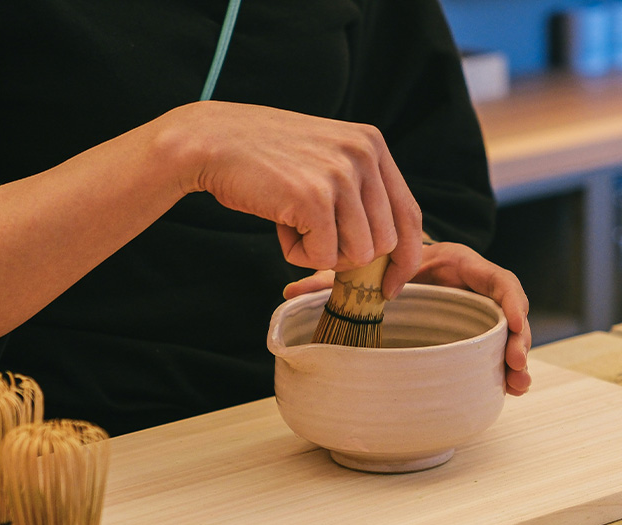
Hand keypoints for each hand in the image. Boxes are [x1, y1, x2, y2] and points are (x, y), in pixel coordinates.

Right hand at [166, 101, 422, 291]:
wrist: (211, 142)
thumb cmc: (262, 157)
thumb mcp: (324, 156)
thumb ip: (357, 188)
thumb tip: (382, 248)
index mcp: (372, 144)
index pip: (409, 214)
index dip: (405, 258)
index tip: (390, 285)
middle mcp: (364, 154)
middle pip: (385, 242)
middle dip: (349, 256)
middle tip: (313, 239)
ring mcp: (340, 175)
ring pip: (357, 254)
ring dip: (320, 253)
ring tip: (291, 223)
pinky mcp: (314, 198)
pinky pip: (321, 258)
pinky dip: (296, 254)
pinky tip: (279, 225)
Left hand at [283, 242, 531, 395]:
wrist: (389, 268)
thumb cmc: (379, 265)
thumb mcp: (363, 271)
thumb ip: (331, 280)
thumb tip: (289, 294)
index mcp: (452, 262)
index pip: (493, 275)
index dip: (508, 300)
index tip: (513, 325)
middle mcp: (470, 284)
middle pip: (508, 307)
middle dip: (518, 337)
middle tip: (517, 366)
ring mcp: (474, 307)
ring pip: (505, 330)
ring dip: (515, 357)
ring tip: (518, 386)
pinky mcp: (471, 327)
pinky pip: (493, 343)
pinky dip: (502, 365)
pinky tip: (508, 390)